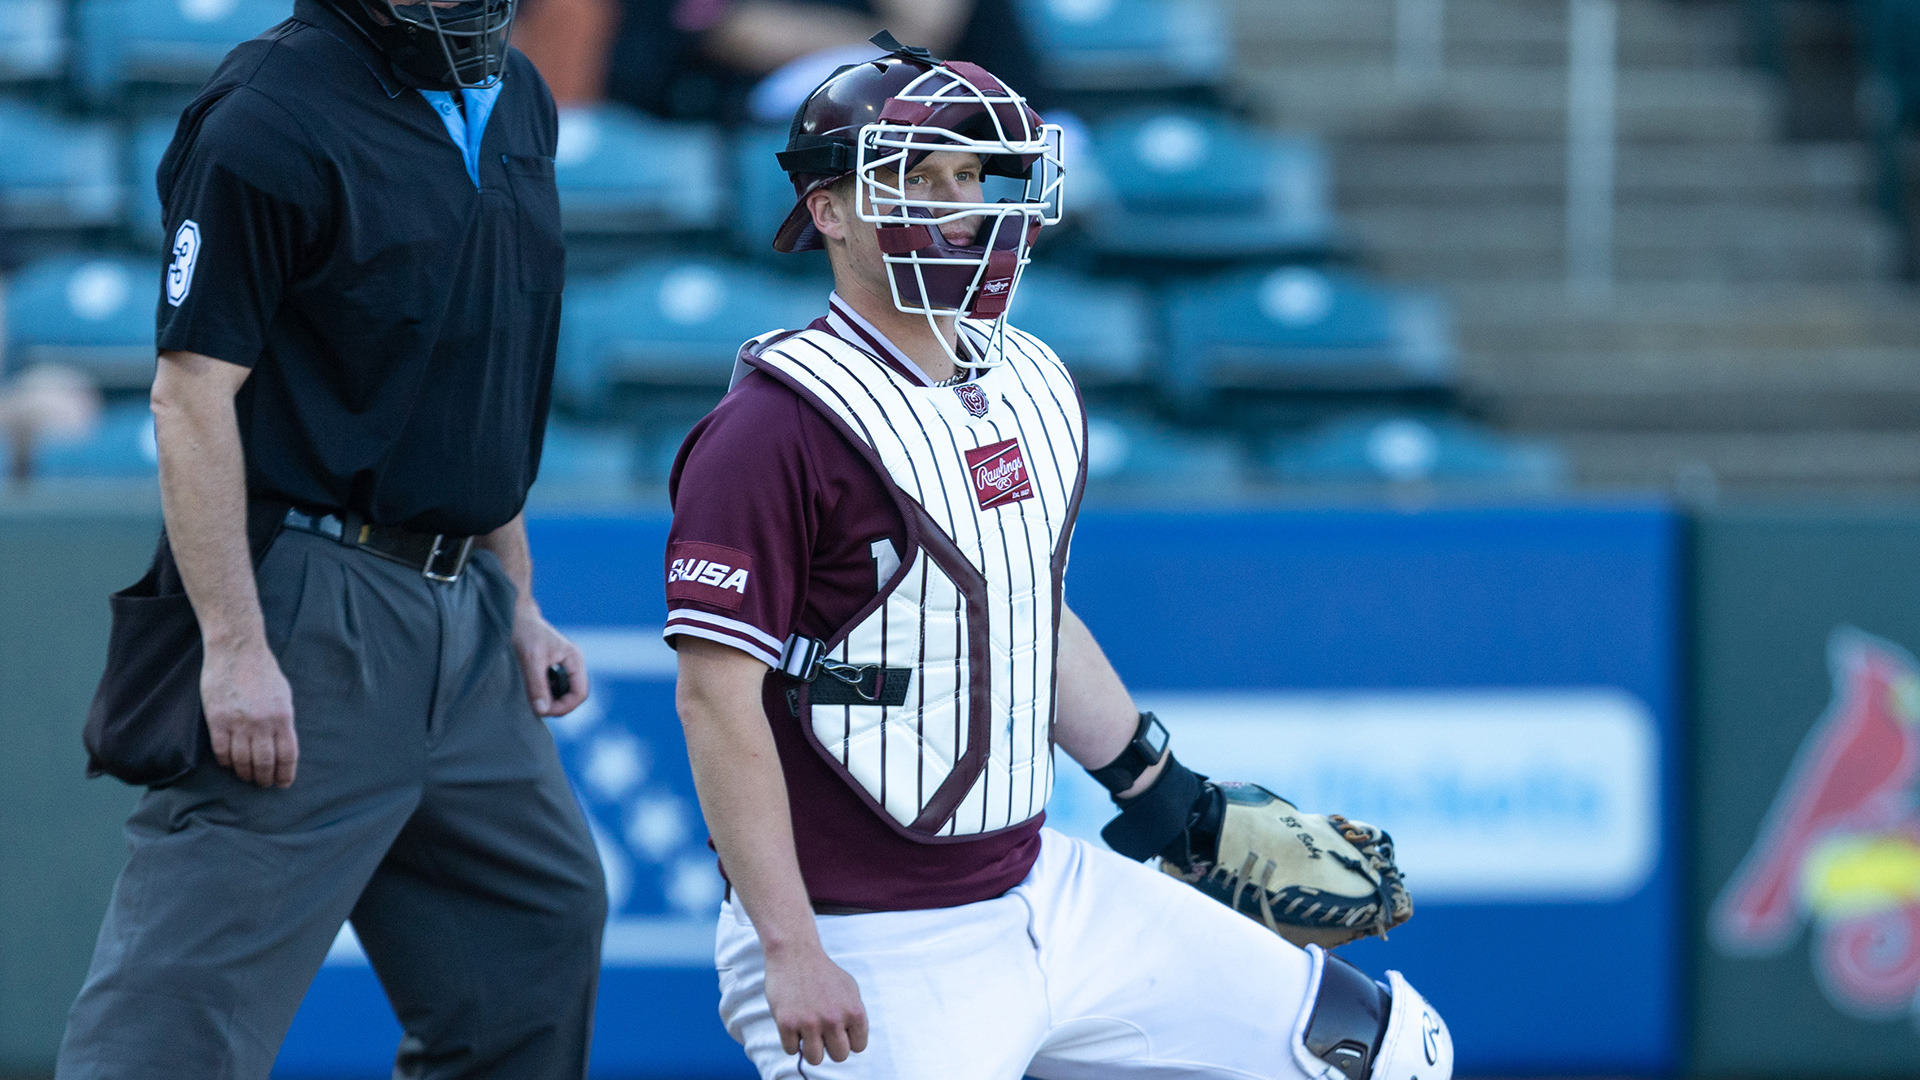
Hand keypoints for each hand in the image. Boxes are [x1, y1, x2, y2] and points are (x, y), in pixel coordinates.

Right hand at [201, 640, 296, 787]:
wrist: (237, 650)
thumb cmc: (263, 671)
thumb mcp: (284, 695)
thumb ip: (283, 720)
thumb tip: (282, 744)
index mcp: (283, 716)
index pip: (287, 755)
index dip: (285, 774)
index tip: (283, 783)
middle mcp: (263, 723)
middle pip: (264, 762)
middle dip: (264, 778)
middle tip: (263, 784)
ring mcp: (239, 723)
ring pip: (242, 760)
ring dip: (245, 773)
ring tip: (246, 777)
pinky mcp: (217, 720)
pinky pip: (221, 750)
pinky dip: (226, 762)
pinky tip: (229, 764)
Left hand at [510, 598, 588, 715]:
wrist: (515, 617)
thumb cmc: (526, 632)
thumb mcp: (531, 659)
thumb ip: (537, 685)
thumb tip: (542, 710)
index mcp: (575, 660)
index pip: (580, 693)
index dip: (565, 707)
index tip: (545, 711)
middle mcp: (572, 664)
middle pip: (573, 696)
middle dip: (557, 705)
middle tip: (536, 708)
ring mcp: (563, 666)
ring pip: (563, 694)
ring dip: (549, 700)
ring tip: (532, 699)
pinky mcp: (552, 668)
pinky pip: (554, 688)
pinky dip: (544, 694)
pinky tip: (531, 691)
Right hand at [764, 944, 868, 1065]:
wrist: (795, 953)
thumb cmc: (823, 972)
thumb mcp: (850, 989)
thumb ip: (854, 1016)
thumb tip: (853, 1041)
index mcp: (854, 1011)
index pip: (859, 1046)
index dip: (848, 1039)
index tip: (838, 1029)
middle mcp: (834, 1019)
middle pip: (839, 1056)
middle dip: (830, 1046)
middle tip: (822, 1031)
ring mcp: (809, 1023)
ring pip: (815, 1059)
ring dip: (810, 1048)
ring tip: (807, 1032)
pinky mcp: (786, 1023)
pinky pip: (791, 1051)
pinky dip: (791, 1041)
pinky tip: (792, 1024)